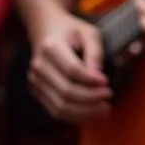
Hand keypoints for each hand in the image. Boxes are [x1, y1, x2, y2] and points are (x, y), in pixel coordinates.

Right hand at [28, 8, 111, 122]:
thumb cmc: (72, 30)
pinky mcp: (36, 91)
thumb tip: (99, 78)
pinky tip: (91, 114)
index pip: (72, 70)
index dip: (90, 80)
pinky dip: (74, 116)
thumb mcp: (89, 32)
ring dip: (84, 113)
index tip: (107, 83)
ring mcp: (34, 80)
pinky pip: (54, 110)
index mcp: (51, 47)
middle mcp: (39, 66)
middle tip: (109, 98)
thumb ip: (95, 52)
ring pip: (59, 106)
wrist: (45, 28)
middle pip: (65, 91)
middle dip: (90, 99)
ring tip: (104, 111)